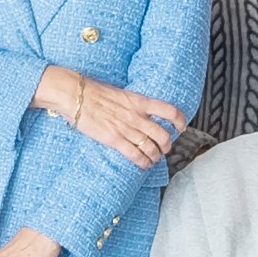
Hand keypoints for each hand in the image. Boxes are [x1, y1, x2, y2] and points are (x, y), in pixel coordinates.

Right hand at [36, 65, 184, 168]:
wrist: (76, 95)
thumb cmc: (94, 92)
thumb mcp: (120, 93)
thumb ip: (132, 104)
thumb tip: (139, 112)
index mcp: (139, 101)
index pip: (169, 110)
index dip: (179, 120)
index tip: (181, 127)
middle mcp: (137, 116)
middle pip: (163, 135)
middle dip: (167, 145)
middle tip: (165, 149)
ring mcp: (126, 128)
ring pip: (151, 148)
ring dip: (155, 156)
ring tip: (153, 158)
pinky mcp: (114, 139)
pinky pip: (135, 155)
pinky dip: (143, 162)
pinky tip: (144, 164)